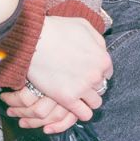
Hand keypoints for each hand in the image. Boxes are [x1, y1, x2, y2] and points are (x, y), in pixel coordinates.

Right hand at [5, 15, 110, 130]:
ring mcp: (82, 88)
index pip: (107, 72)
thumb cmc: (55, 30)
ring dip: (87, 100)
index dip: (95, 72)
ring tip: (75, 94)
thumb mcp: (83, 25)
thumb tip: (100, 50)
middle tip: (76, 81)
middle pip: (100, 87)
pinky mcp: (68, 99)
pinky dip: (80, 112)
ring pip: (95, 103)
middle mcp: (96, 75)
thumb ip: (96, 40)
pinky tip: (72, 106)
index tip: (84, 71)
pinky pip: (84, 114)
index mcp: (102, 58)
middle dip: (90, 85)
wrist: (32, 40)